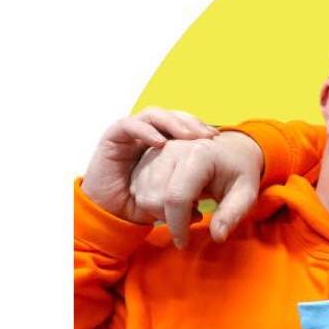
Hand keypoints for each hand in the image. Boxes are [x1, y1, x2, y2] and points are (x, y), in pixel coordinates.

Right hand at [81, 108, 215, 228]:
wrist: (112, 213)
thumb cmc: (144, 206)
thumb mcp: (174, 202)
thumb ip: (191, 201)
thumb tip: (204, 213)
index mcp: (168, 142)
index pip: (187, 124)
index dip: (202, 128)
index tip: (217, 140)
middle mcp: (150, 134)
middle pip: (173, 115)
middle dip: (191, 122)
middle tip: (207, 136)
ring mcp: (132, 133)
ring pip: (154, 114)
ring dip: (173, 122)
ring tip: (188, 136)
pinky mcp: (114, 137)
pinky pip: (130, 125)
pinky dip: (146, 131)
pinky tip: (160, 143)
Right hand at [128, 129, 264, 247]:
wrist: (230, 151)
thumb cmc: (238, 174)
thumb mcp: (246, 194)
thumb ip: (232, 215)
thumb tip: (218, 237)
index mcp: (198, 155)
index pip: (177, 198)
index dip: (178, 226)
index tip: (184, 244)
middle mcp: (172, 149)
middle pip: (155, 199)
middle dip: (171, 219)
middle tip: (195, 216)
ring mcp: (156, 152)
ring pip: (143, 196)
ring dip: (162, 211)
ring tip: (188, 205)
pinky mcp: (147, 157)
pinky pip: (138, 190)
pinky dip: (153, 202)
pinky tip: (174, 198)